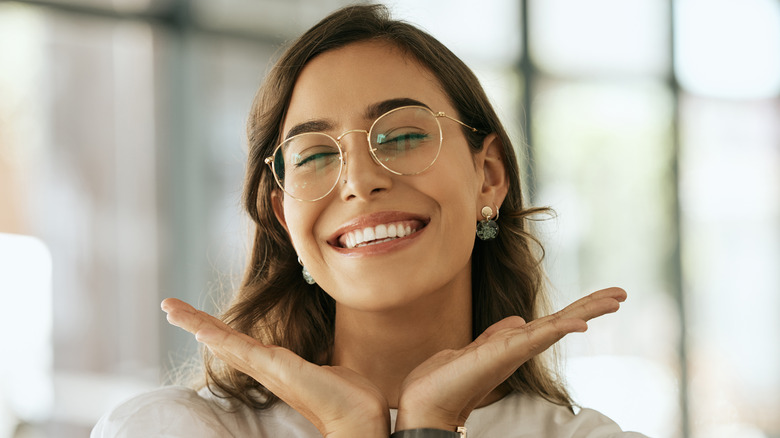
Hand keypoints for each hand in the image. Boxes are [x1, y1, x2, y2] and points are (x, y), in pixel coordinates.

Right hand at [161, 298, 389, 437]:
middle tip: (168, 306)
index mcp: (275, 366)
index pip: (237, 342)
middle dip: (194, 321)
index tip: (195, 317)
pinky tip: (201, 330)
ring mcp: (269, 369)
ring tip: (171, 309)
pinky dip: (220, 339)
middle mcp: (266, 368)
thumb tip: (323, 363)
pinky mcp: (277, 369)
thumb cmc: (348, 398)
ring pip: (224, 342)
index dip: (214, 328)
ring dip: (196, 324)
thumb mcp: (328, 369)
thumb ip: (318, 363)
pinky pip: (242, 350)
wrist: (359, 416)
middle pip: (221, 340)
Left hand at [395, 287, 626, 431]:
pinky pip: (538, 338)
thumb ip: (497, 335)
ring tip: (616, 298)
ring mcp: (515, 351)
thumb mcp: (474, 348)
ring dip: (587, 311)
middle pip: (563, 322)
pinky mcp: (505, 354)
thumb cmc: (445, 379)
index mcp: (514, 344)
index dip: (578, 309)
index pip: (552, 321)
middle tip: (622, 294)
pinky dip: (560, 329)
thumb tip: (517, 320)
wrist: (425, 401)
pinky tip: (581, 323)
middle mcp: (520, 348)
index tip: (604, 297)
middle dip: (592, 306)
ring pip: (558, 326)